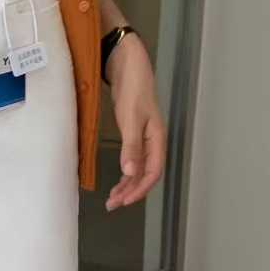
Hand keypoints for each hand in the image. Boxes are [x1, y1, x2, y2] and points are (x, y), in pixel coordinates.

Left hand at [103, 34, 166, 210]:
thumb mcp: (131, 118)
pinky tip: (118, 180)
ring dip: (127, 184)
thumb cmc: (133, 88)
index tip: (124, 201)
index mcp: (157, 139)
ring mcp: (143, 138)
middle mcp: (152, 142)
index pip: (153, 172)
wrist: (127, 65)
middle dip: (131, 191)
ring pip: (138, 169)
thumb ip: (131, 146)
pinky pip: (132, 159)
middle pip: (146, 174)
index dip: (140, 188)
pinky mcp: (133, 134)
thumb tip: (130, 173)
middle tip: (113, 205)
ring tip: (113, 199)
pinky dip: (125, 172)